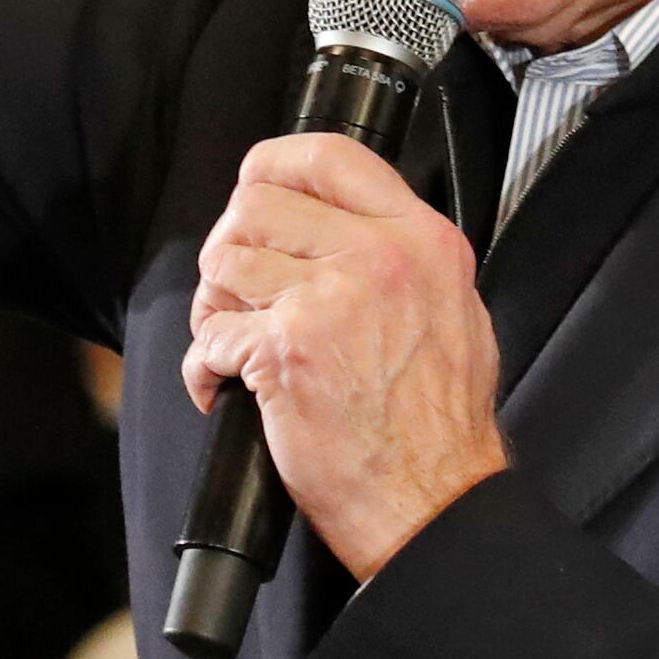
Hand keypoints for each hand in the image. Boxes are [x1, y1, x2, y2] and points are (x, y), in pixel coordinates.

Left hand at [183, 132, 507, 577]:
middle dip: (229, 249)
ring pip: (223, 264)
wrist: (436, 501)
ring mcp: (327, 299)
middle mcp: (377, 257)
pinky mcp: (285, 350)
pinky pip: (209, 337)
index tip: (254, 188)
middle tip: (235, 292)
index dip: (272, 166)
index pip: (328, 156)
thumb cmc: (442, 426)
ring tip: (231, 340)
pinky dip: (203, 367)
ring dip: (212, 306)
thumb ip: (402, 256)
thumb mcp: (455, 309)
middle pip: (255, 205)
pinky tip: (224, 386)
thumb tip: (340, 228)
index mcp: (420, 239)